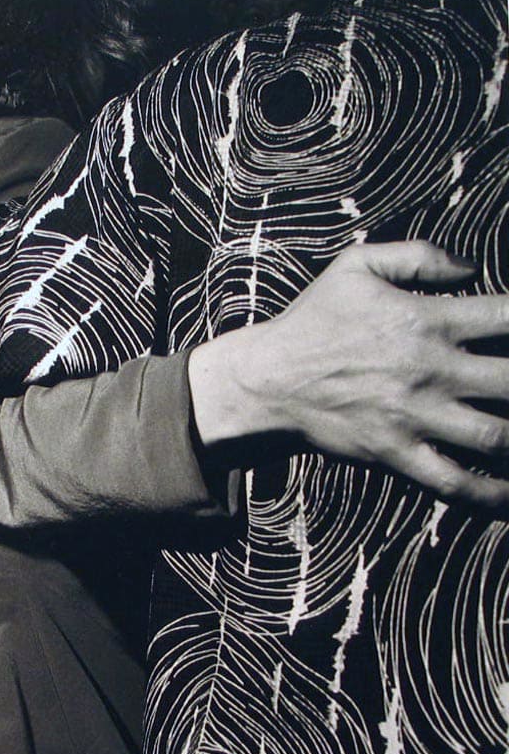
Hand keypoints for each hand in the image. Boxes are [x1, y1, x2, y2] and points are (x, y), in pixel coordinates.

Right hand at [189, 241, 508, 508]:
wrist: (268, 379)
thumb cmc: (311, 321)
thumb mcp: (356, 266)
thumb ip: (419, 256)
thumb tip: (470, 268)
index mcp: (426, 319)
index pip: (507, 316)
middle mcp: (430, 369)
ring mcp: (414, 415)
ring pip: (497, 436)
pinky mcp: (395, 451)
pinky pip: (452, 480)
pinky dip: (488, 493)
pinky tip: (507, 497)